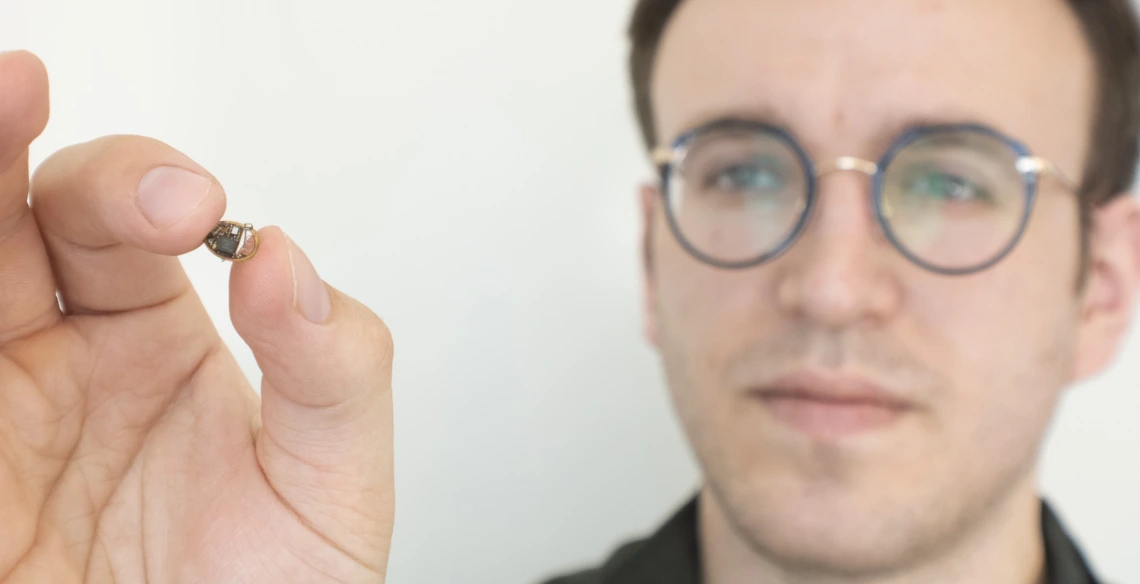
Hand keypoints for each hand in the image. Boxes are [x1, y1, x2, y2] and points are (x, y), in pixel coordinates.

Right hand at [0, 51, 393, 582]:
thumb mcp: (333, 483)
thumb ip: (333, 365)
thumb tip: (285, 258)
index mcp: (157, 345)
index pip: (129, 223)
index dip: (149, 188)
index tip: (195, 206)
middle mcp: (61, 362)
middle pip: (12, 219)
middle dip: (13, 149)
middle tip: (19, 92)